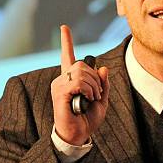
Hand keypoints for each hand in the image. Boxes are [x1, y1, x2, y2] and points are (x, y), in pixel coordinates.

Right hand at [51, 25, 109, 144]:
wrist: (79, 135)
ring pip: (80, 73)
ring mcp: (59, 85)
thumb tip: (103, 68)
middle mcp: (62, 80)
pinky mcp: (59, 93)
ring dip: (93, 86)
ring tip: (91, 99)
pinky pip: (77, 82)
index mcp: (72, 80)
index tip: (64, 27)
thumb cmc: (88, 119)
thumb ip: (103, 84)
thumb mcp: (102, 100)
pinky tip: (86, 100)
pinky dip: (87, 90)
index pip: (67, 56)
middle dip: (95, 78)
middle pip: (81, 64)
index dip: (67, 41)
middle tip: (96, 94)